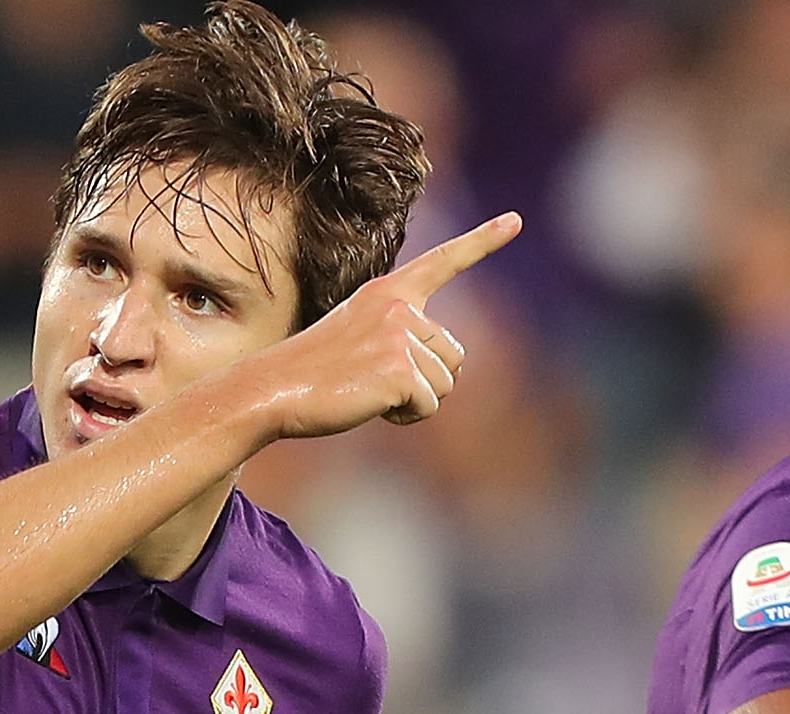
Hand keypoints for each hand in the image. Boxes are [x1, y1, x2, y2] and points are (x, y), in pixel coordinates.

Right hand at [245, 212, 521, 438]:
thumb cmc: (315, 373)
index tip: (516, 220)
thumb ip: (404, 339)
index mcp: (388, 292)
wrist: (273, 389)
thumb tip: (453, 369)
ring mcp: (399, 336)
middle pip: (454, 355)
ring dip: (415, 401)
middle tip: (375, 381)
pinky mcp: (400, 370)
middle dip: (427, 380)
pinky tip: (371, 405)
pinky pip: (429, 406)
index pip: (442, 262)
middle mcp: (398, 307)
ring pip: (445, 385)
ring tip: (369, 392)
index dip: (483, 241)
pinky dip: (405, 417)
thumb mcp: (361, 339)